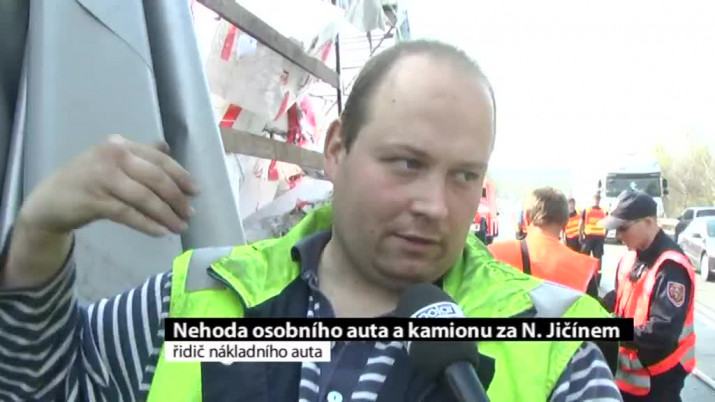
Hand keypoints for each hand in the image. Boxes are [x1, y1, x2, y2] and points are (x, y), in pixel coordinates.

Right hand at [18, 134, 198, 236]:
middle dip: (177, 198)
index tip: (196, 191)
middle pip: (155, 178)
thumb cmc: (88, 180)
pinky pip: (129, 214)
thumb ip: (140, 155)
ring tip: (179, 226)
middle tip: (190, 213)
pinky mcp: (94, 201)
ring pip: (144, 198)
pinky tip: (161, 232)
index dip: (180, 175)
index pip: (159, 159)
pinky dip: (148, 224)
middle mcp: (112, 156)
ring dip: (166, 214)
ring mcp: (102, 178)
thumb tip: (167, 147)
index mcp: (121, 145)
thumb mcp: (113, 161)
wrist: (50, 201)